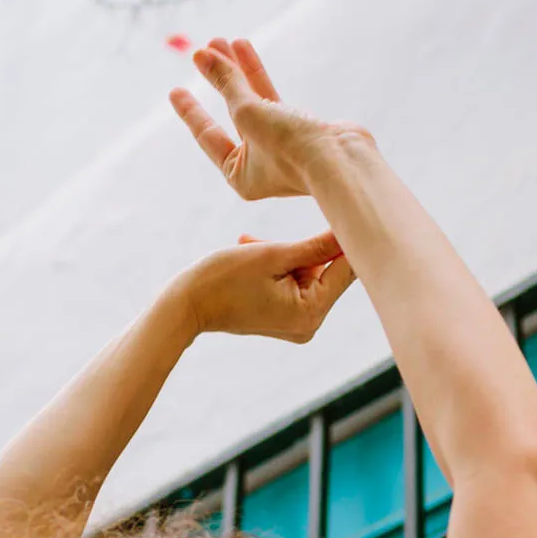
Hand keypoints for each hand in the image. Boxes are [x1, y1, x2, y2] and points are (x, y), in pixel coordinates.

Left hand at [168, 38, 371, 200]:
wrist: (341, 159)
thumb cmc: (290, 147)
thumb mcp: (248, 113)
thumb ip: (226, 83)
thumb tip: (203, 54)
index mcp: (240, 176)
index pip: (208, 137)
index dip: (191, 110)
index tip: (175, 91)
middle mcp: (260, 163)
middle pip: (230, 114)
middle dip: (217, 80)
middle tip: (201, 52)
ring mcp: (281, 145)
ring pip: (251, 101)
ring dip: (236, 70)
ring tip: (223, 41)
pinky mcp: (300, 128)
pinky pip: (270, 96)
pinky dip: (256, 74)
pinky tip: (243, 49)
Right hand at [173, 231, 356, 343]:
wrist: (186, 305)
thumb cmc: (224, 278)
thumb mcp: (273, 255)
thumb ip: (316, 246)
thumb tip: (349, 232)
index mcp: (311, 312)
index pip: (345, 270)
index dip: (346, 239)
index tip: (344, 213)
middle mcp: (310, 324)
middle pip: (326, 273)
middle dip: (304, 249)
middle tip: (272, 237)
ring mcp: (297, 324)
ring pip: (308, 274)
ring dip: (287, 254)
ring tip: (252, 245)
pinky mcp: (286, 319)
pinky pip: (294, 284)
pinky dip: (279, 267)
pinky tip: (251, 251)